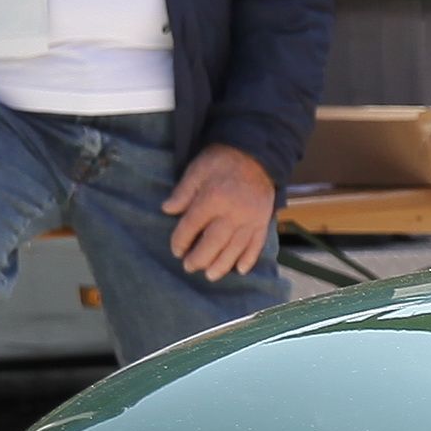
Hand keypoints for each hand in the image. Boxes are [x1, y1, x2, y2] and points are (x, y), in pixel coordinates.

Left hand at [164, 141, 276, 283]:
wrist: (258, 155)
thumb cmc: (223, 161)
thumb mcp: (197, 169)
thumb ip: (183, 191)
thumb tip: (167, 210)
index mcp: (213, 199)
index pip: (192, 226)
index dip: (181, 241)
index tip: (176, 250)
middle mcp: (233, 213)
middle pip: (213, 244)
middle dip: (200, 259)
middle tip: (190, 267)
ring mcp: (250, 220)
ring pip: (235, 249)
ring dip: (222, 265)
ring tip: (210, 275)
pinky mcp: (263, 222)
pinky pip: (257, 245)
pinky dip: (249, 259)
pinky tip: (240, 270)